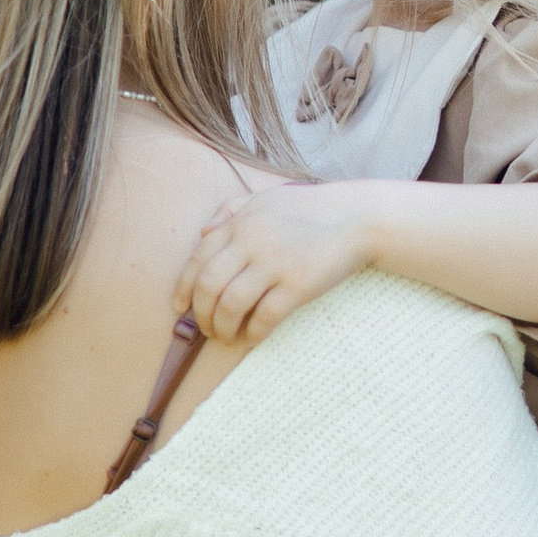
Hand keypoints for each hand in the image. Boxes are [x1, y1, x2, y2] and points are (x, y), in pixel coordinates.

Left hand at [176, 184, 375, 344]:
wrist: (357, 217)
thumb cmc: (310, 209)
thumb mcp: (266, 199)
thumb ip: (231, 210)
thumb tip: (202, 232)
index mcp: (240, 222)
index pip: (198, 259)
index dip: (184, 288)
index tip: (180, 308)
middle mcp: (251, 242)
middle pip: (209, 286)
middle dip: (201, 314)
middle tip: (206, 329)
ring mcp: (274, 264)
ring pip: (231, 305)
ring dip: (223, 327)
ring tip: (227, 336)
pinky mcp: (297, 285)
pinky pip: (264, 316)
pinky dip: (253, 332)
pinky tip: (253, 337)